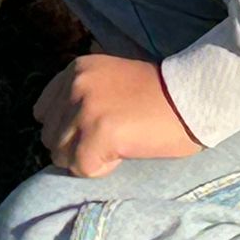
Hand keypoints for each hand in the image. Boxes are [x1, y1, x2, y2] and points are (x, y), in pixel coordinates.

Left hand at [33, 55, 201, 177]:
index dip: (67, 128)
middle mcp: (75, 86)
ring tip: (119, 145)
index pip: (43, 113)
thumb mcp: (111, 80)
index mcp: (75, 70)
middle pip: (50, 137)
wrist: (196, 95)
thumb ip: (84, 97)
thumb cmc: (161, 94)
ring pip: (62, 156)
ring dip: (88, 159)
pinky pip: (82, 169)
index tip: (97, 128)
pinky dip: (102, 169)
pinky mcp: (98, 133)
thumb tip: (61, 133)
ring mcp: (85, 109)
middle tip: (112, 140)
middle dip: (76, 146)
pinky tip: (125, 153)